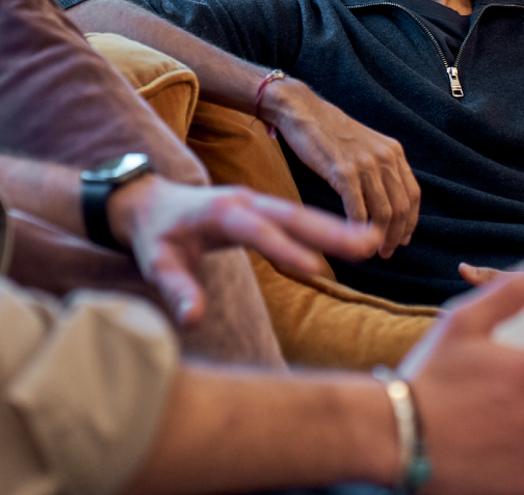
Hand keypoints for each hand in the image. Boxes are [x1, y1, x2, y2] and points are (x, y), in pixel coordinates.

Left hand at [109, 177, 381, 325]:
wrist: (148, 204)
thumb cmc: (154, 237)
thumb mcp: (157, 264)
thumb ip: (176, 291)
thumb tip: (193, 320)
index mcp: (219, 212)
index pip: (256, 231)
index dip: (284, 249)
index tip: (316, 269)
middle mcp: (244, 202)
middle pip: (291, 215)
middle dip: (329, 229)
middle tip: (368, 243)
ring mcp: (257, 203)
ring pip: (301, 214)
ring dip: (336, 227)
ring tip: (374, 240)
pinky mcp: (263, 211)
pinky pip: (298, 219)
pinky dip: (326, 227)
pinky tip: (355, 239)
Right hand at [264, 79, 421, 257]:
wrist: (303, 112)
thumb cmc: (330, 133)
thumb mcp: (366, 146)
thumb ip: (380, 169)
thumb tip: (387, 203)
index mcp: (394, 152)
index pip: (413, 194)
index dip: (410, 221)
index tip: (403, 238)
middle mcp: (385, 158)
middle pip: (401, 207)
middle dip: (396, 235)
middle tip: (387, 252)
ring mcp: (365, 164)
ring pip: (383, 212)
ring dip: (379, 237)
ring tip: (372, 251)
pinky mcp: (343, 172)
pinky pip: (357, 210)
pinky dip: (357, 230)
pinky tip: (351, 239)